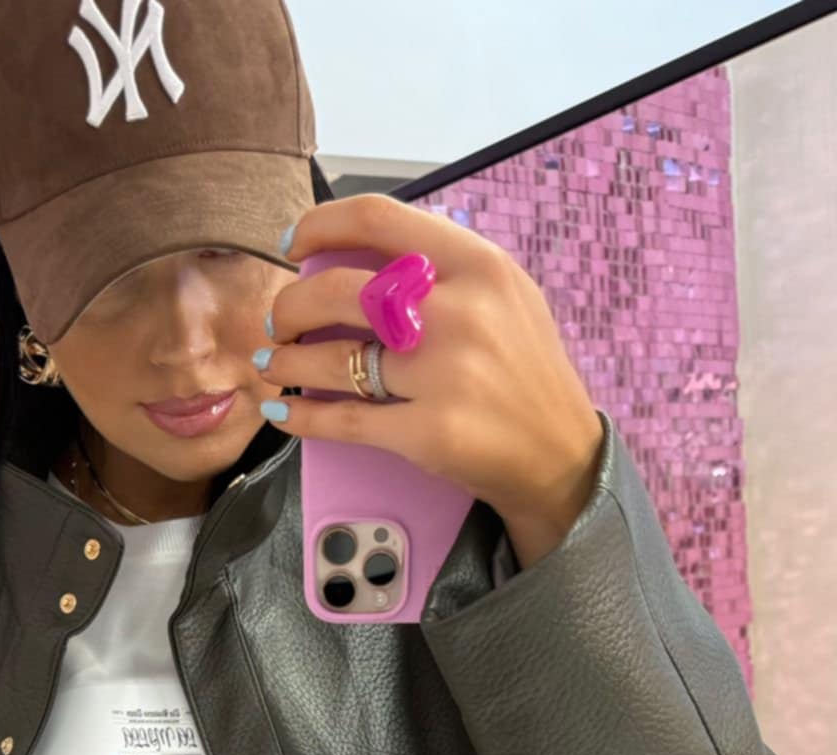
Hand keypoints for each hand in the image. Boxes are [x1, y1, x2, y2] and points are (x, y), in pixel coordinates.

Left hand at [260, 191, 605, 556]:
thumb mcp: (503, 295)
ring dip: (287, 361)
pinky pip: (342, 419)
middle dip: (291, 306)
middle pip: (339, 290)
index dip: (321, 225)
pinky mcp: (428, 433)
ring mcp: (444, 375)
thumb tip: (356, 254)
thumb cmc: (523, 370)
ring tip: (275, 363)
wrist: (561, 453)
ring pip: (332, 358)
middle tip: (282, 321)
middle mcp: (460, 313)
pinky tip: (285, 412)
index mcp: (477, 265)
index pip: (379, 219)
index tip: (292, 242)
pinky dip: (303, 417)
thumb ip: (441, 268)